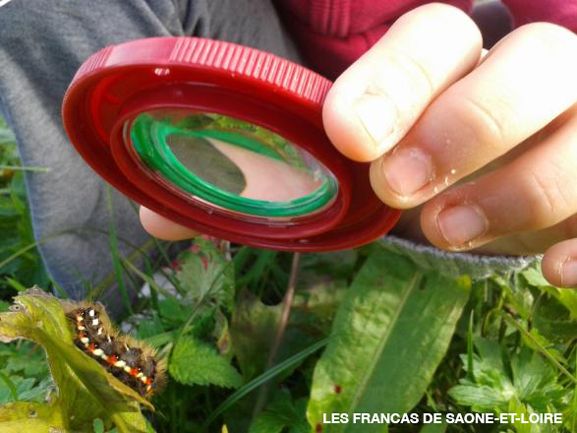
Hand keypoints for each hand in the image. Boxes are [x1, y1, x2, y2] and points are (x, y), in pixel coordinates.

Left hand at [322, 3, 576, 286]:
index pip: (437, 37)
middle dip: (465, 125)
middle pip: (534, 64)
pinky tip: (554, 270)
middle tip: (399, 185)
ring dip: (519, 188)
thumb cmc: (418, 167)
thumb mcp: (369, 157)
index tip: (350, 136)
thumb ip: (311, 165)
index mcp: (462, 59)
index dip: (396, 81)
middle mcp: (536, 76)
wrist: (490, 189)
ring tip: (450, 230)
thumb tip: (211, 206)